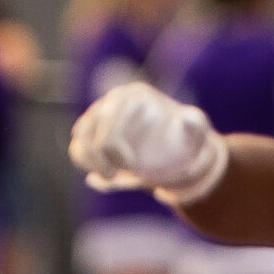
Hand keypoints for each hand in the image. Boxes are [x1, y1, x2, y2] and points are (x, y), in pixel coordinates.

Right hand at [69, 82, 229, 200]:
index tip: (128, 164)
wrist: (174, 150)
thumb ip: (195, 124)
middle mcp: (112, 102)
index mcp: (134, 96)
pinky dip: (87, 165)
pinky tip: (107, 177)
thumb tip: (187, 118)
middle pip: (88, 128)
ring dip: (90, 162)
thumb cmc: (183, 139)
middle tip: (115, 175)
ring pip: (80, 138)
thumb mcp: (196, 132)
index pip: (109, 116)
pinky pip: (78, 149)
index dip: (111, 144)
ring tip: (111, 177)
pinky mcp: (92, 135)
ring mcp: (99, 118)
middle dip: (99, 156)